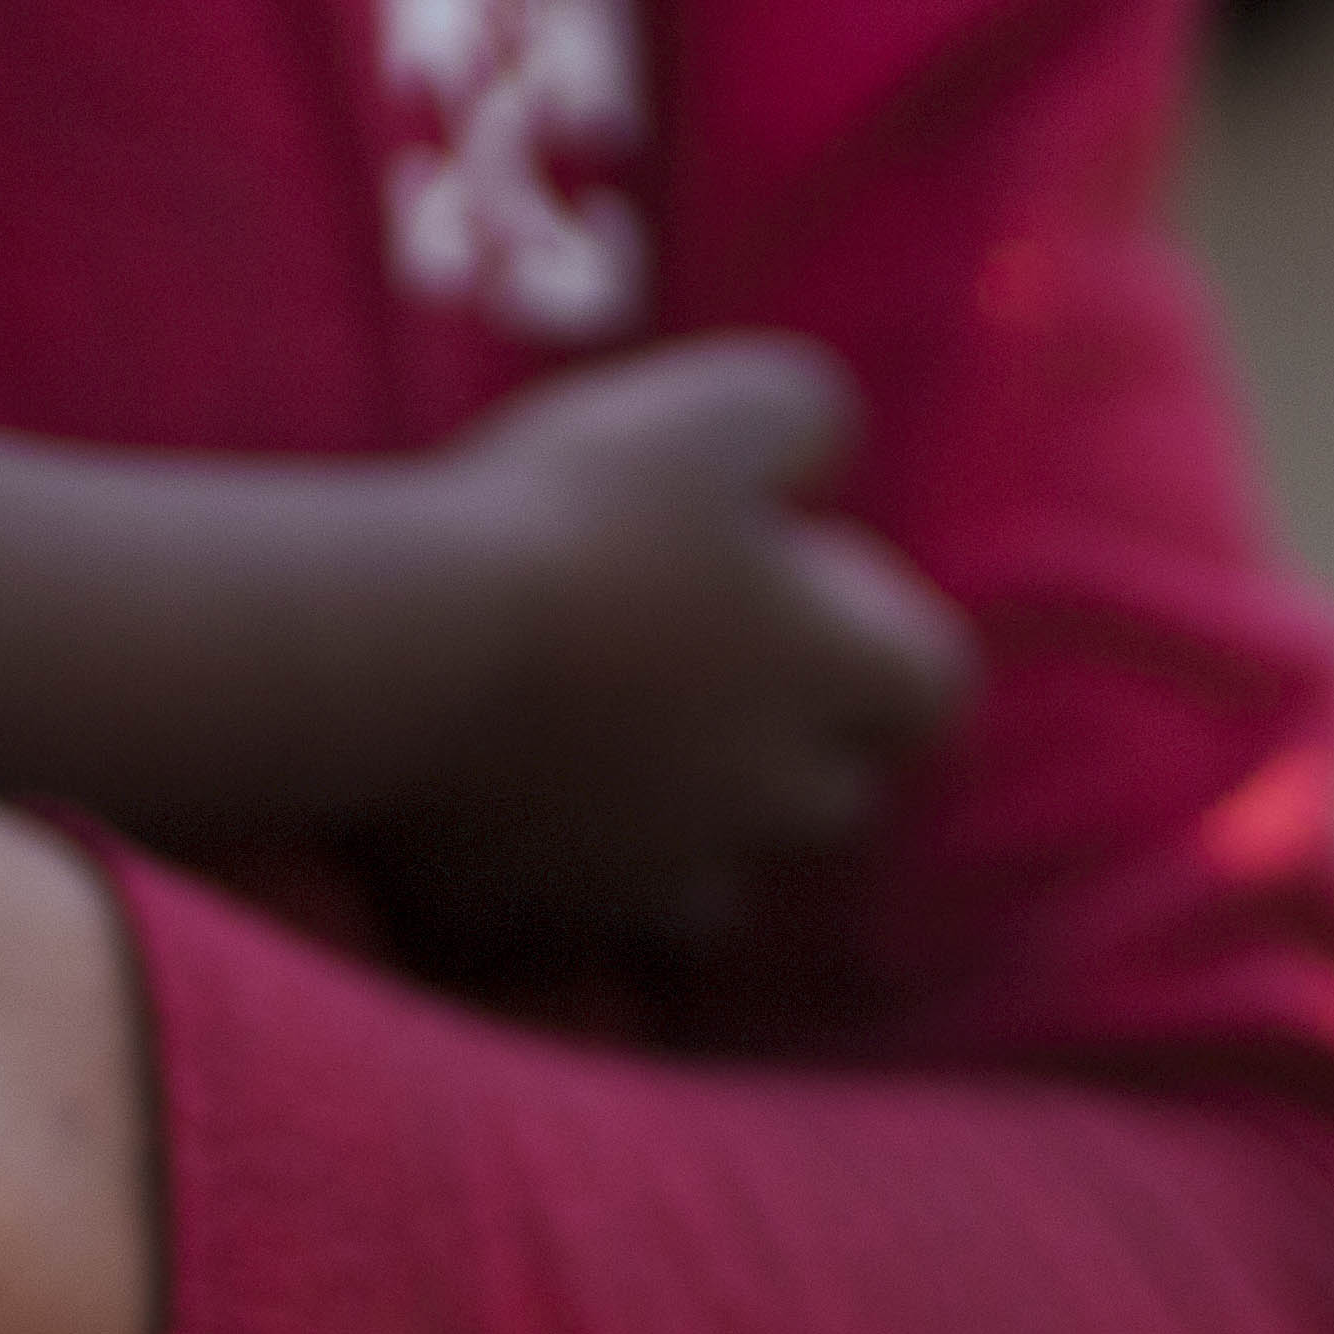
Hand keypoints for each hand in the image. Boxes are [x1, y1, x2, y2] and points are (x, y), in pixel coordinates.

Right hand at [352, 337, 972, 970]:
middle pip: (830, 798)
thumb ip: (803, 412)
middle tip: (698, 661)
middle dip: (790, 744)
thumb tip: (823, 443)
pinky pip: (564, 925)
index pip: (930, 685)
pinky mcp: (538, 914)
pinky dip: (551, 885)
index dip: (879, 631)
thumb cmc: (573, 521)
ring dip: (682, 838)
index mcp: (831, 682)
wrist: (403, 650)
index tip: (793, 573)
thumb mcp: (717, 408)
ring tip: (608, 768)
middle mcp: (765, 800)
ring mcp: (650, 874)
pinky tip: (502, 824)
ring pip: (708, 892)